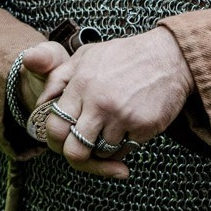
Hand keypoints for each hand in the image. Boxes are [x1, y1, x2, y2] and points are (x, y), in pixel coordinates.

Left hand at [20, 29, 193, 180]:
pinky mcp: (143, 127)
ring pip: (100, 154)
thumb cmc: (125, 56)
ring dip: (103, 148)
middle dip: (76, 155)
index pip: (53, 127)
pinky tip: (129, 127)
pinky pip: (124, 152)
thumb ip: (58, 77)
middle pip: (73, 151)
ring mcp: (122, 116)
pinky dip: (123, 146)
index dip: (54, 139)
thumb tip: (40, 103)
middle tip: (84, 148)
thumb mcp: (87, 56)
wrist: (170, 56)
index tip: (63, 138)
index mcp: (81, 84)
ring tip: (111, 128)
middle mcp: (99, 102)